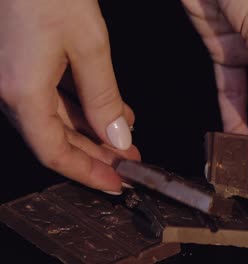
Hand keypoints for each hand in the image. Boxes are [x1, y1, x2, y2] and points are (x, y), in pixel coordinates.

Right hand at [0, 0, 138, 192]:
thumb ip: (104, 97)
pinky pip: (51, 99)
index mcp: (22, 91)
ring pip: (55, 121)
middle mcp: (10, 90)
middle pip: (55, 140)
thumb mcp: (90, 45)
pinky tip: (108, 110)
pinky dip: (82, 109)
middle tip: (128, 162)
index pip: (55, 153)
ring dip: (91, 132)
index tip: (116, 183)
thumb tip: (119, 136)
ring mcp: (12, 78)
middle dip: (96, 155)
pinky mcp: (20, 65)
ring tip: (126, 137)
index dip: (87, 173)